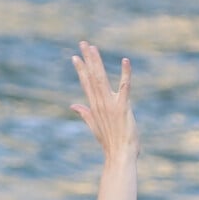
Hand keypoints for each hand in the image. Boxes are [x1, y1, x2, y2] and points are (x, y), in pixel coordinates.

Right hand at [71, 41, 139, 163]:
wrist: (119, 156)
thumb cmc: (110, 143)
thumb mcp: (95, 127)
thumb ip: (85, 114)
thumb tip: (73, 106)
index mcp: (95, 108)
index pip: (86, 85)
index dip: (81, 70)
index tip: (76, 56)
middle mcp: (100, 104)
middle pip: (92, 78)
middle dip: (87, 60)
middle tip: (83, 43)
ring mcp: (111, 105)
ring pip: (102, 79)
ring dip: (98, 63)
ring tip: (93, 48)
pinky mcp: (123, 108)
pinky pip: (125, 87)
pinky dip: (125, 74)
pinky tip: (125, 61)